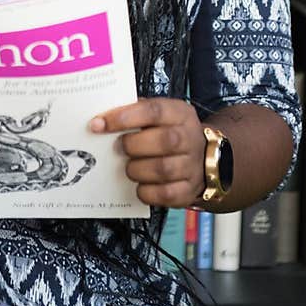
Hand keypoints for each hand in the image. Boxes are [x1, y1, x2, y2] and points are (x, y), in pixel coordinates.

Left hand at [89, 98, 204, 207]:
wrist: (206, 157)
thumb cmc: (172, 132)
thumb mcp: (161, 114)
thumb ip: (135, 112)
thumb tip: (103, 119)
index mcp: (180, 114)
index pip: (153, 111)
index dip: (123, 117)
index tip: (99, 124)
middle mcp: (190, 138)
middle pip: (163, 141)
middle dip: (132, 145)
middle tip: (119, 147)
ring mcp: (192, 166)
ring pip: (163, 170)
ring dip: (137, 169)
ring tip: (129, 166)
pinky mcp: (188, 190)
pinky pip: (166, 195)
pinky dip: (146, 191)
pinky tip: (140, 184)